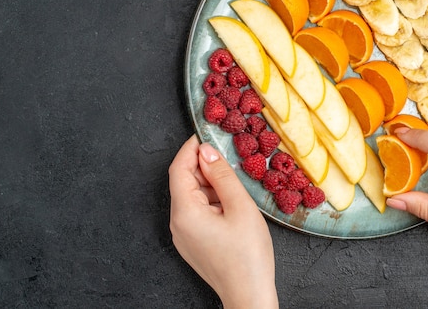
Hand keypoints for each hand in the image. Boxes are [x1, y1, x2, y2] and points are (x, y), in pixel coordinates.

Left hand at [168, 135, 277, 308]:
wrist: (249, 295)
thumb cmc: (247, 256)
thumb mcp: (240, 206)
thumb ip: (222, 175)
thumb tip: (207, 151)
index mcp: (185, 212)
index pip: (179, 168)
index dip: (191, 148)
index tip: (207, 134)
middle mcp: (178, 223)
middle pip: (184, 182)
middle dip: (204, 166)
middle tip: (227, 157)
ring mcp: (184, 235)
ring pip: (192, 197)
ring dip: (210, 184)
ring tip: (235, 184)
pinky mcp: (193, 242)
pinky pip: (197, 212)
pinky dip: (211, 200)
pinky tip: (231, 202)